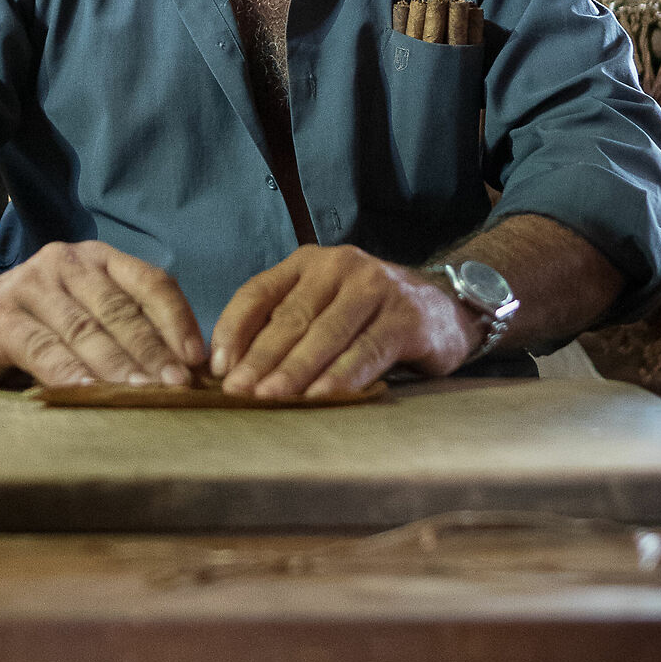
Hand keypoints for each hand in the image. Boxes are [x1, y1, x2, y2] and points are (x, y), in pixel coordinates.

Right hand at [0, 242, 206, 388]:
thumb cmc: (41, 326)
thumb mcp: (86, 315)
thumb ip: (128, 331)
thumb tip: (190, 372)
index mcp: (98, 259)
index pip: (150, 283)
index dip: (178, 320)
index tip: (199, 359)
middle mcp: (66, 262)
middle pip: (120, 310)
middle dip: (153, 352)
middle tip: (178, 387)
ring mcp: (30, 286)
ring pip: (85, 330)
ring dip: (118, 366)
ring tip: (143, 394)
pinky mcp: (0, 318)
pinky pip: (42, 347)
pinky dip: (67, 371)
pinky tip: (87, 392)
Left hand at [210, 246, 477, 399]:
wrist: (443, 309)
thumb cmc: (367, 315)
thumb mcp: (322, 307)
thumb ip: (283, 327)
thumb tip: (230, 371)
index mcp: (308, 263)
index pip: (258, 293)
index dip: (234, 330)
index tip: (217, 368)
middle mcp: (340, 266)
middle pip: (290, 317)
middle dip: (260, 359)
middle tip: (237, 393)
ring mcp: (376, 287)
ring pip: (326, 334)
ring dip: (295, 371)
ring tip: (270, 398)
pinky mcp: (406, 317)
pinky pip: (367, 350)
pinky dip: (341, 376)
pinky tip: (321, 397)